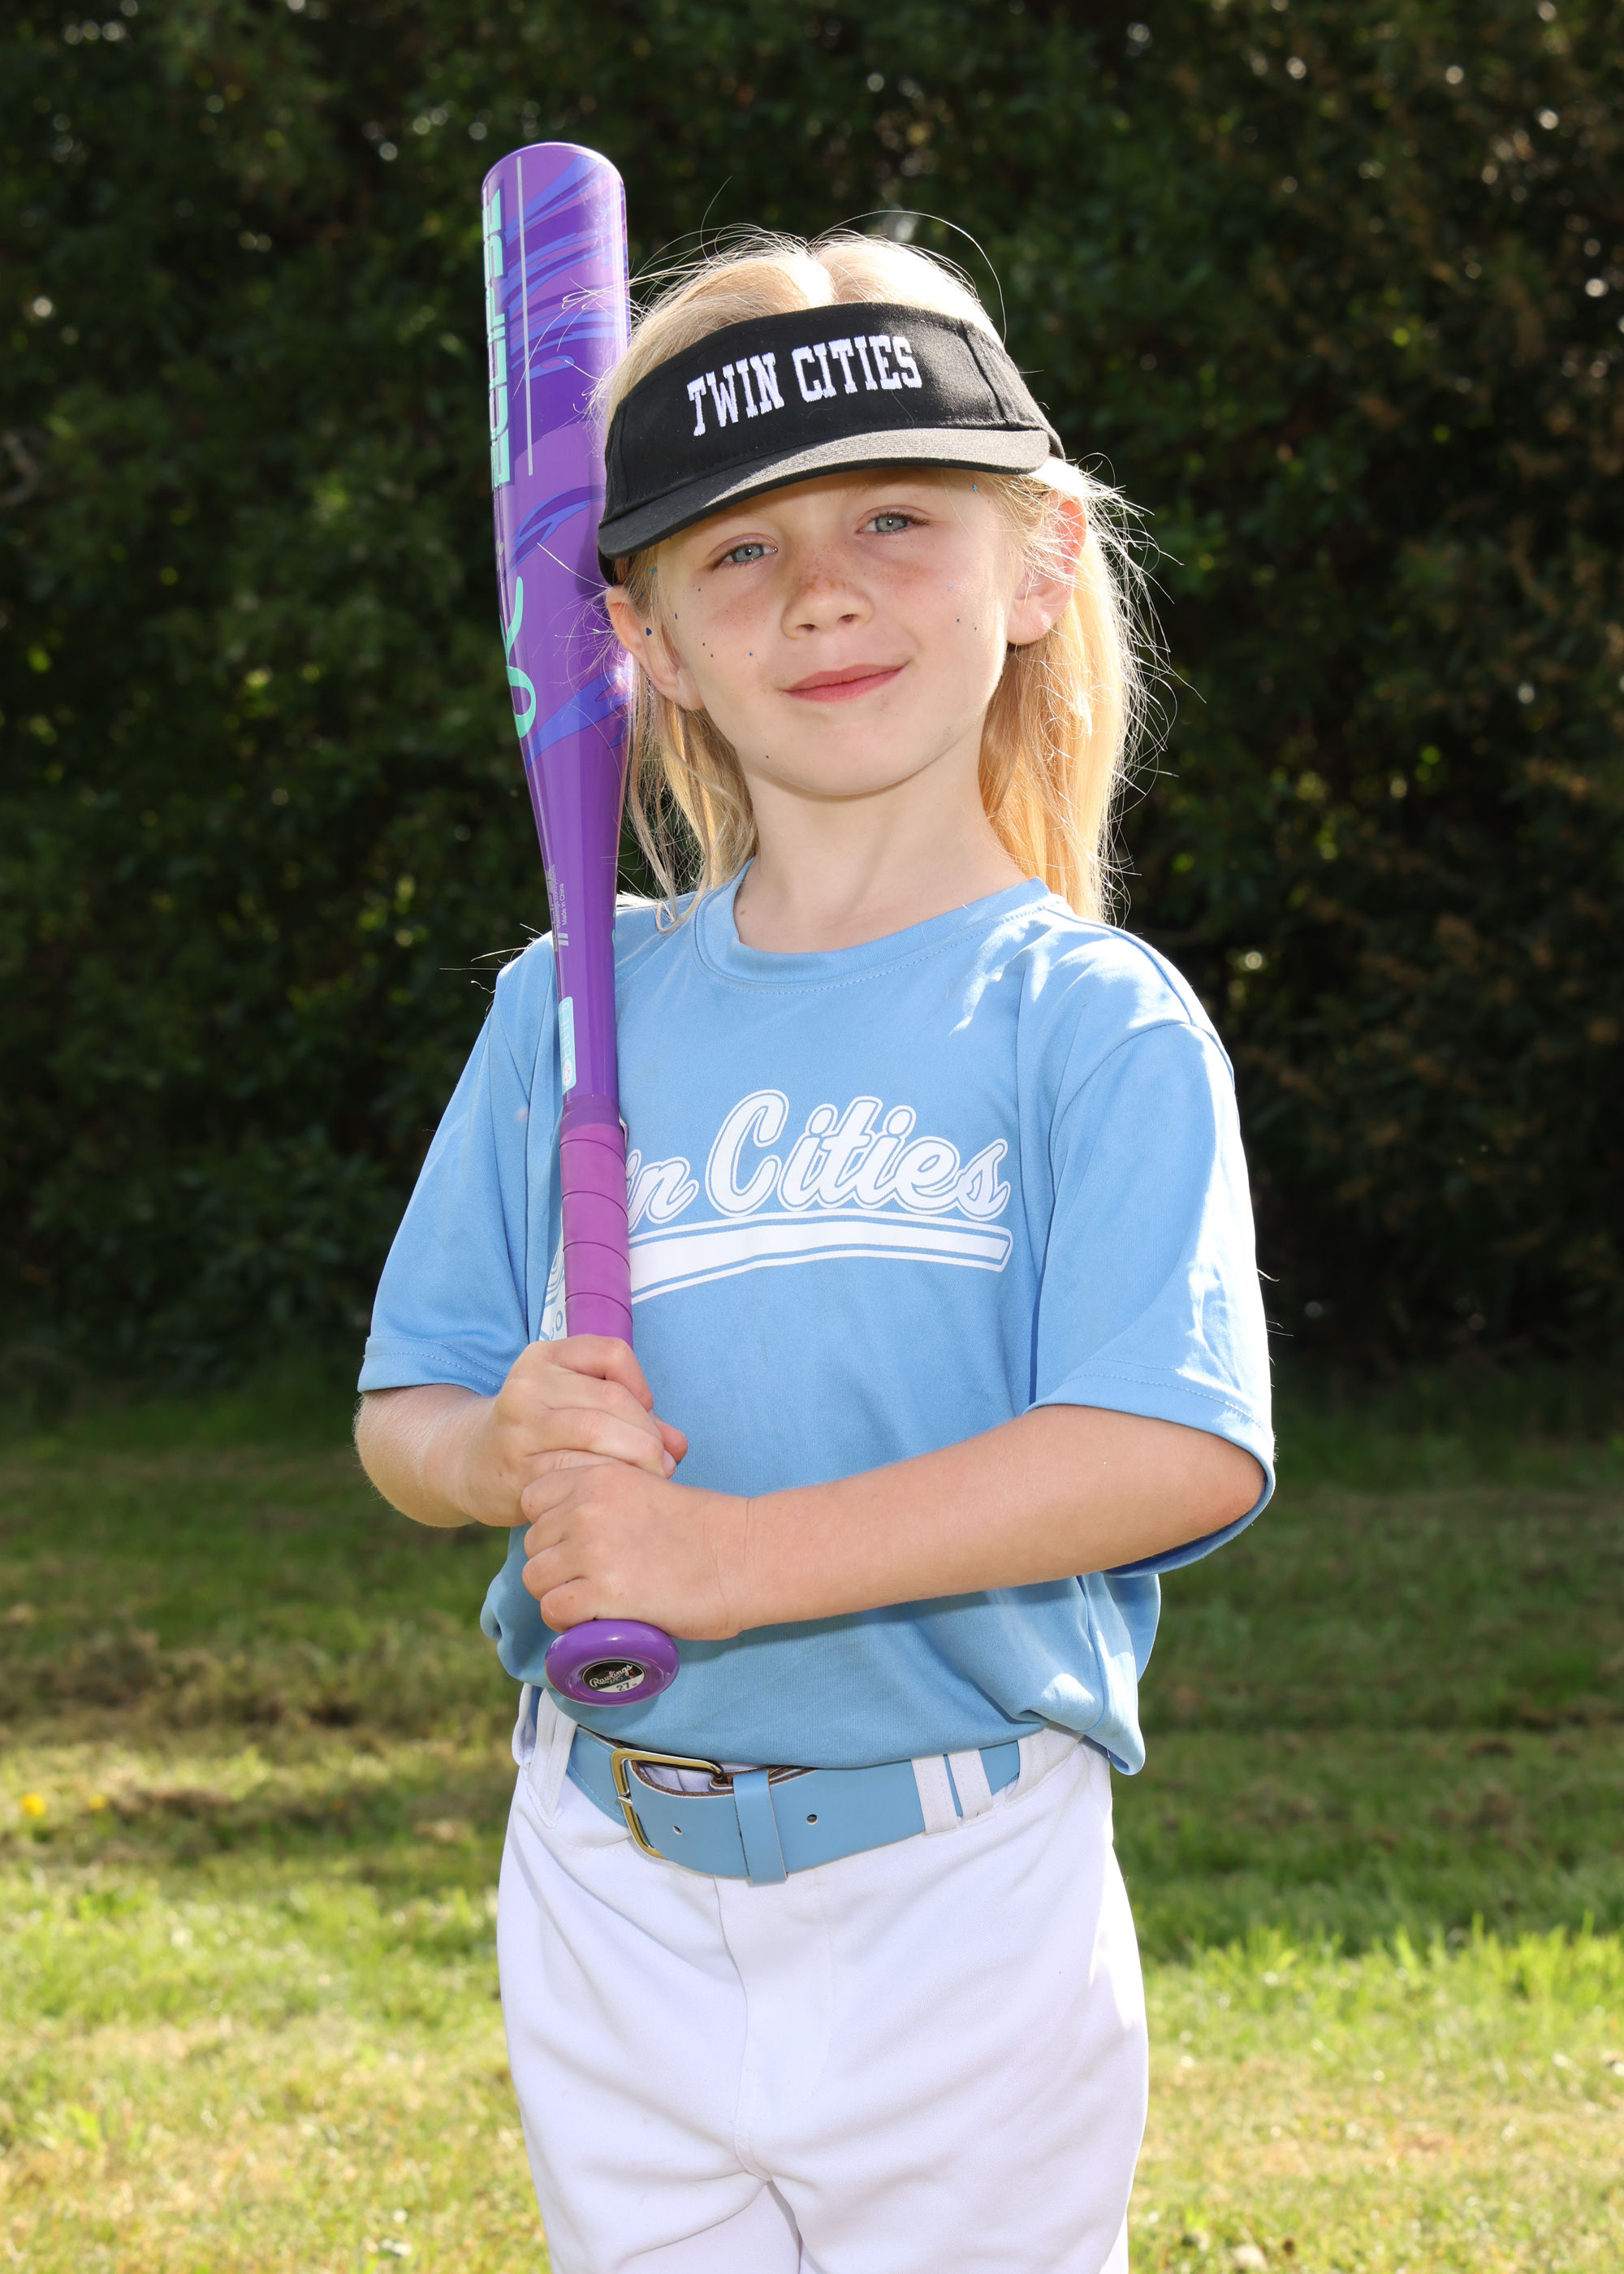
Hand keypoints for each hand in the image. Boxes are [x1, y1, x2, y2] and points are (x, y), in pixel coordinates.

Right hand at [443, 1336, 687, 1527]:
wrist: (471, 1465)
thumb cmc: (540, 1433)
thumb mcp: (574, 1405)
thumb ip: (629, 1416)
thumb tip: (679, 1446)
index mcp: (544, 1357)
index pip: (612, 1353)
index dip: (642, 1385)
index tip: (647, 1415)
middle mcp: (528, 1385)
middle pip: (611, 1397)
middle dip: (648, 1431)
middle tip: (664, 1461)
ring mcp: (520, 1427)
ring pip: (595, 1431)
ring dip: (636, 1457)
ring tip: (652, 1477)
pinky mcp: (518, 1470)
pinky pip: (576, 1471)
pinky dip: (607, 1481)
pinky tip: (616, 1493)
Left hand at [519, 1463, 749, 1640]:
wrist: (746, 1556)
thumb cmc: (705, 1528)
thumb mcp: (647, 1486)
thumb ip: (606, 1497)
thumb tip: (571, 1528)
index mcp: (597, 1475)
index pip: (533, 1498)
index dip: (550, 1525)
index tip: (575, 1542)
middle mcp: (586, 1507)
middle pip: (532, 1544)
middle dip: (555, 1565)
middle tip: (591, 1580)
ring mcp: (592, 1550)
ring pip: (536, 1579)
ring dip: (558, 1596)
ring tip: (593, 1604)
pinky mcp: (604, 1593)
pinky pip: (554, 1612)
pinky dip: (568, 1624)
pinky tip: (595, 1622)